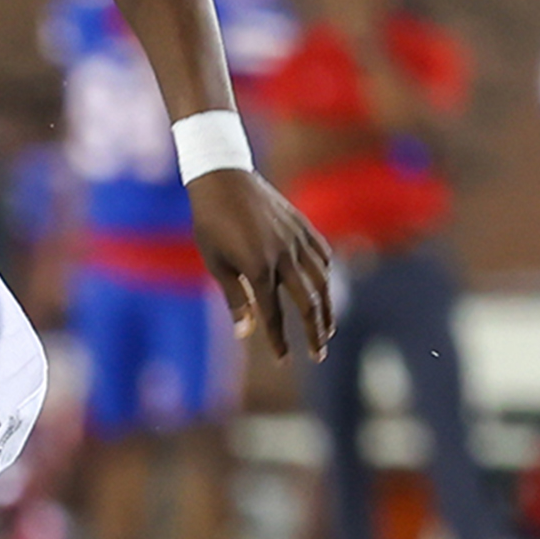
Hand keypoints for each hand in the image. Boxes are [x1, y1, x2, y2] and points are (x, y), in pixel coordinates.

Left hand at [190, 166, 336, 359]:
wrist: (223, 178)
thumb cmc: (212, 223)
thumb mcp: (216, 263)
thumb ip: (235, 298)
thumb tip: (245, 334)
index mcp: (258, 268)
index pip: (274, 314)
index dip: (279, 340)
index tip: (284, 359)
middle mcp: (283, 256)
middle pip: (308, 303)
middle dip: (315, 332)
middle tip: (318, 354)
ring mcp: (297, 239)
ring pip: (322, 281)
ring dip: (327, 308)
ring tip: (327, 328)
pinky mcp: (302, 225)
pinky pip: (322, 254)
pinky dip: (325, 274)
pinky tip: (324, 287)